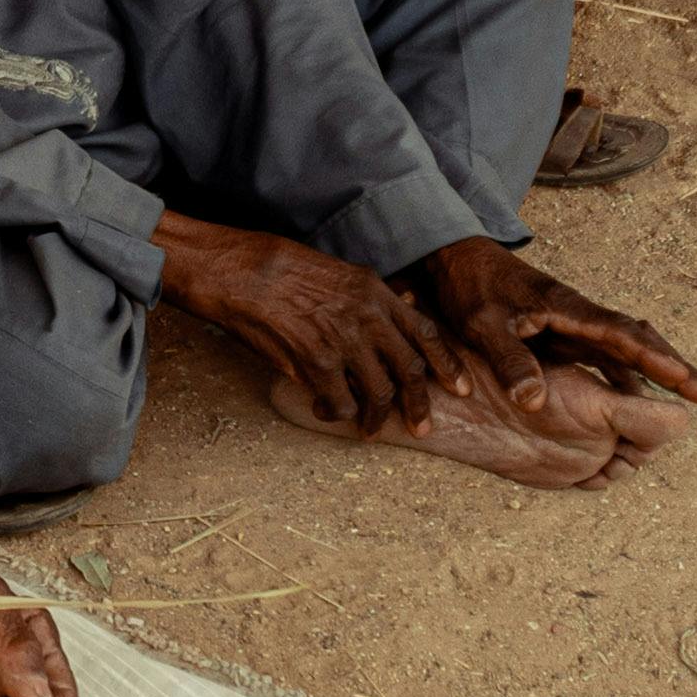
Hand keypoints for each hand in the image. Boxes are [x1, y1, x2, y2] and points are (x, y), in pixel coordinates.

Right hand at [154, 208, 466, 436]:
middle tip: (422, 426)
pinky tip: (327, 412)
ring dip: (375, 418)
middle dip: (419, 404)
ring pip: (379, 393)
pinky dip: (337, 414)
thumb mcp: (335, 270)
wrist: (237, 269)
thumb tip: (402, 304)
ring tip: (368, 430)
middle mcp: (367, 316)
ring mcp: (344, 340)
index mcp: (374, 291)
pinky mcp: (316, 361)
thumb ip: (369, 294)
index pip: (426, 332)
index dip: (447, 364)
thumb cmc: (277, 267)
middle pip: (410, 370)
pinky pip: (341, 402)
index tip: (460, 388)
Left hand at [416, 236, 696, 416]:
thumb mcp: (481, 325)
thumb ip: (508, 360)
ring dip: (661, 370)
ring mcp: (574, 324)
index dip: (653, 359)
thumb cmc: (468, 287)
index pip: (620, 335)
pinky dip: (631, 372)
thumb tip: (535, 403)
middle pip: (638, 341)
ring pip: (628, 348)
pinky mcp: (563, 332)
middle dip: (676, 368)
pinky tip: (645, 395)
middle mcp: (579, 315)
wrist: (454, 258)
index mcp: (565, 308)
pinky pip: (608, 354)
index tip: (684, 380)